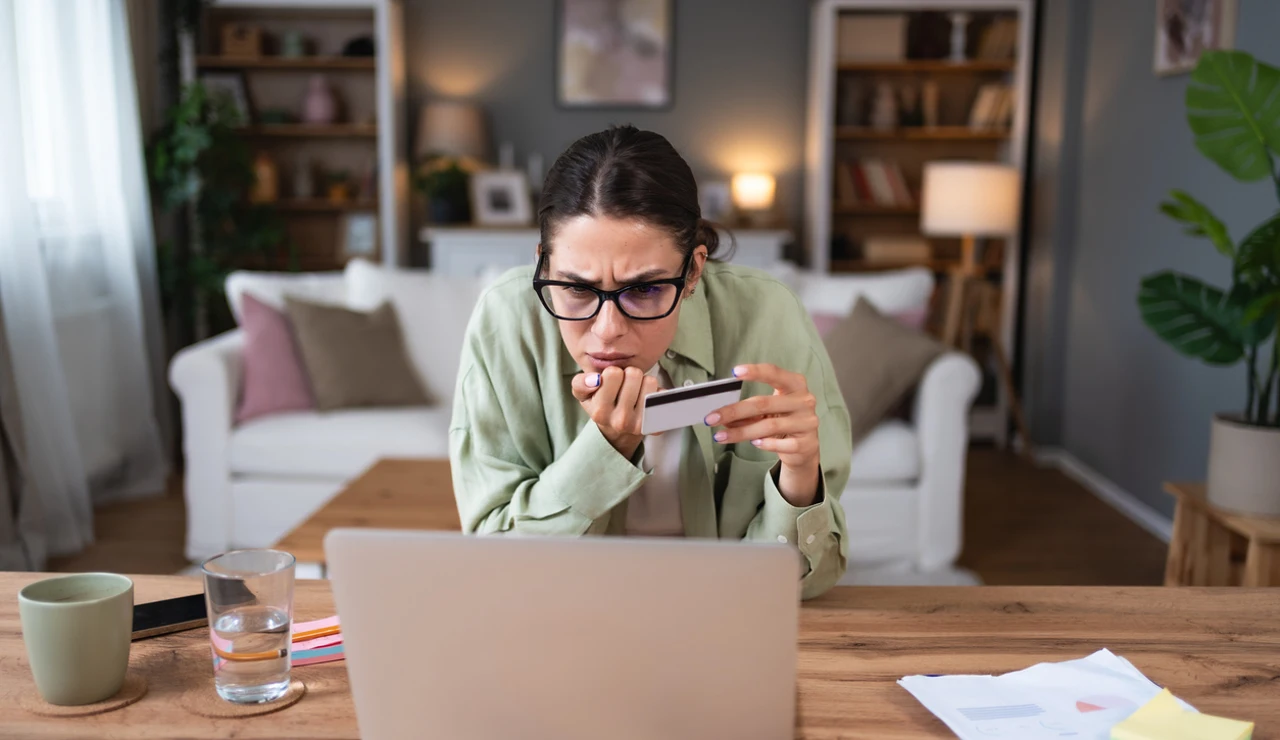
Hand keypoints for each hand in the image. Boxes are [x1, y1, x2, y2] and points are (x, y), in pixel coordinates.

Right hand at [571, 366, 659, 458]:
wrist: (617, 432)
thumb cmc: (601, 406)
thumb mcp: (584, 395)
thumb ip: (580, 383)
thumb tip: (595, 380)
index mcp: (600, 412)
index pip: (613, 373)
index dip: (613, 373)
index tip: (611, 384)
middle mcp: (620, 421)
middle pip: (634, 374)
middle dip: (629, 375)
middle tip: (625, 388)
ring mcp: (640, 424)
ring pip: (650, 381)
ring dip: (643, 382)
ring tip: (635, 393)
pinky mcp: (656, 425)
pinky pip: (663, 394)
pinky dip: (656, 393)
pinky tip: (647, 402)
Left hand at [704, 364, 820, 505]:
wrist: (805, 447)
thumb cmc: (784, 420)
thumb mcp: (769, 411)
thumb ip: (749, 411)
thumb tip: (722, 415)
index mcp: (795, 385)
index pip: (774, 373)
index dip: (755, 372)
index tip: (734, 372)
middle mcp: (804, 401)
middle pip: (764, 404)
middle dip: (734, 411)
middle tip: (711, 418)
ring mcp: (807, 422)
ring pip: (769, 426)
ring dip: (741, 432)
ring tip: (720, 436)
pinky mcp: (806, 443)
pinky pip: (779, 444)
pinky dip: (764, 444)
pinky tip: (754, 443)